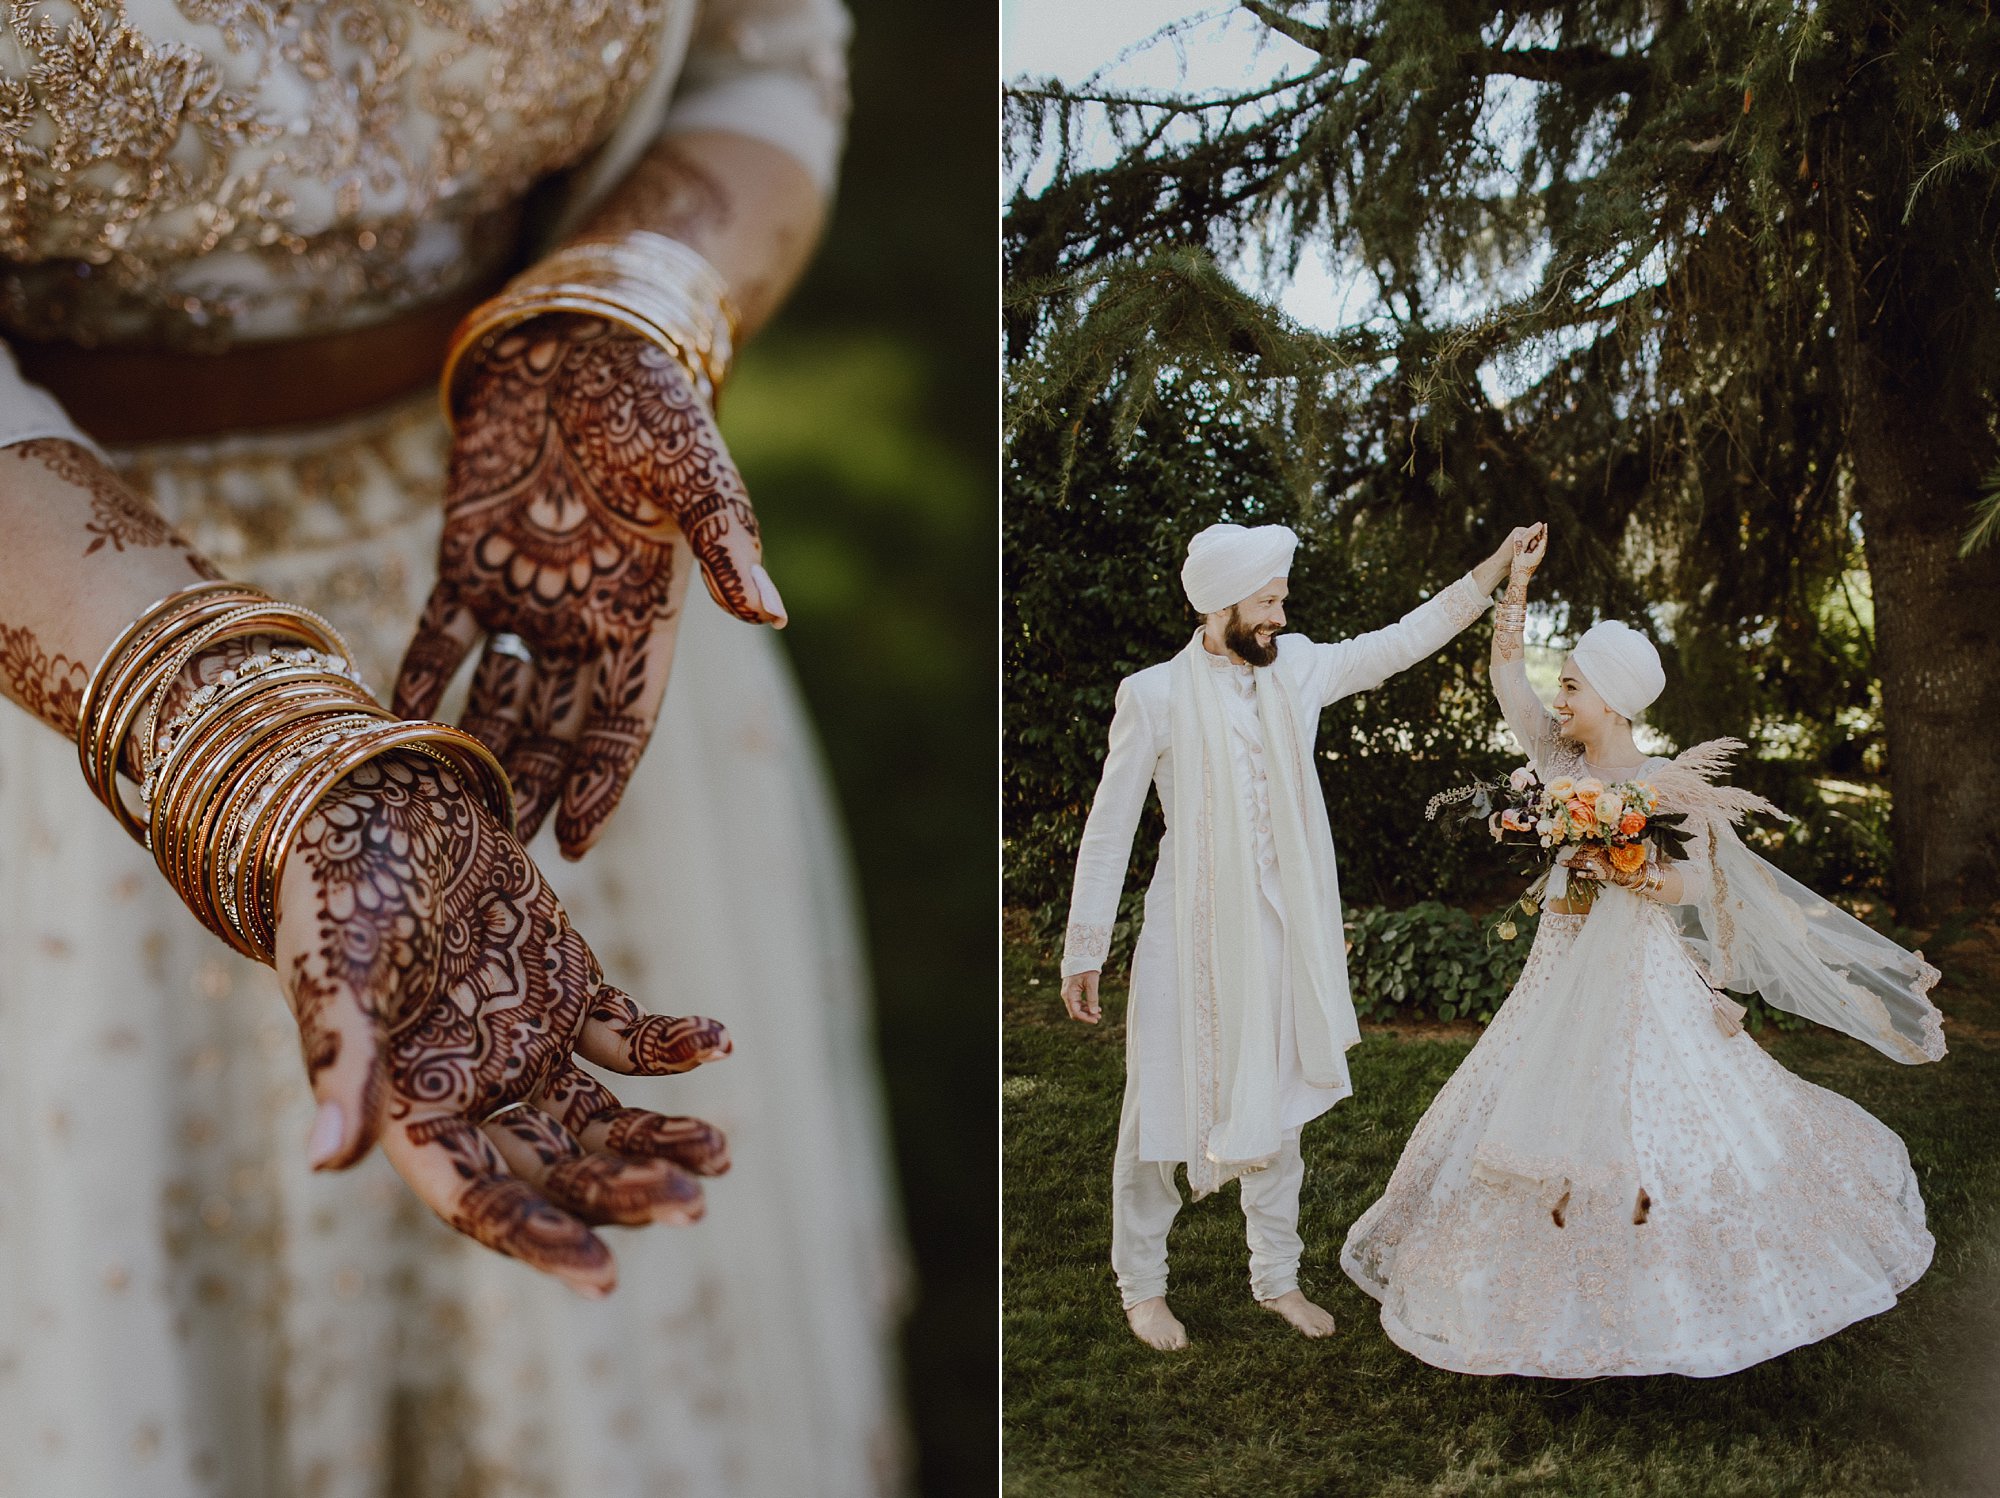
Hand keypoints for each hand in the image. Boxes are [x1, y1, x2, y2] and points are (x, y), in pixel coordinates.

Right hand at [275, 750, 731, 1295]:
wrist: (376, 793)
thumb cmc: (338, 886)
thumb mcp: (339, 974)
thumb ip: (345, 1065)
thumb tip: (326, 1162)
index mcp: (413, 1107)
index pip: (483, 1199)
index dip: (541, 1239)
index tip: (607, 1276)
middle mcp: (476, 1090)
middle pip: (559, 1169)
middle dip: (623, 1193)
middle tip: (693, 1203)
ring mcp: (526, 1043)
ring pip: (603, 1118)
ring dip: (659, 1137)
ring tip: (722, 1154)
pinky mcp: (566, 988)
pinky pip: (627, 1036)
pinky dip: (673, 1043)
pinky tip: (719, 1040)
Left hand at [395, 313, 784, 859]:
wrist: (582, 339)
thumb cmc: (655, 404)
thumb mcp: (697, 473)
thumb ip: (725, 546)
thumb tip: (772, 615)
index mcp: (647, 611)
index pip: (626, 718)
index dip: (604, 780)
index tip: (577, 841)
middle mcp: (587, 618)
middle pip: (559, 724)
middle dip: (535, 785)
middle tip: (500, 846)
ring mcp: (526, 593)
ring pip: (500, 694)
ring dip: (480, 745)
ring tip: (447, 801)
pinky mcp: (468, 560)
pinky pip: (444, 637)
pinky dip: (424, 674)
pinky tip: (397, 716)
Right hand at [1061, 971, 1101, 1024]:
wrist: (1081, 956)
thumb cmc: (1086, 968)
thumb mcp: (1092, 983)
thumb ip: (1092, 998)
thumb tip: (1094, 1012)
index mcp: (1069, 993)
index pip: (1075, 1012)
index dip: (1086, 1018)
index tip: (1096, 1020)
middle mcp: (1066, 994)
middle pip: (1075, 1011)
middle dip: (1087, 1015)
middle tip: (1099, 1017)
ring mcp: (1068, 992)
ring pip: (1076, 1007)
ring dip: (1087, 1011)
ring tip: (1099, 1011)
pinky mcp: (1072, 990)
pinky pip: (1077, 1001)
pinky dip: (1085, 1005)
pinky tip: (1094, 1006)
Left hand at [1474, 523, 1541, 594]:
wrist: (1501, 564)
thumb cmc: (1510, 553)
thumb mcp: (1523, 542)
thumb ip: (1532, 533)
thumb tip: (1540, 523)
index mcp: (1519, 530)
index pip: (1535, 533)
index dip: (1536, 541)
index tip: (1531, 547)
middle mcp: (1519, 535)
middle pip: (1534, 540)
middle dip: (1533, 547)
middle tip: (1526, 553)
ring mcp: (1519, 542)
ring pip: (1532, 546)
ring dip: (1531, 552)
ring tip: (1524, 556)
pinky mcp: (1518, 549)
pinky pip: (1528, 551)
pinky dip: (1528, 555)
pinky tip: (1524, 558)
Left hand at [1564, 844, 1640, 887]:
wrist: (1622, 868)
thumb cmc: (1611, 856)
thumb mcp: (1605, 846)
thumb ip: (1596, 842)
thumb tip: (1587, 835)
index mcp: (1598, 848)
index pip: (1585, 846)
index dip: (1576, 847)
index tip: (1568, 846)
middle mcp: (1597, 856)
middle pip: (1581, 855)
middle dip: (1572, 855)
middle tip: (1561, 857)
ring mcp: (1598, 866)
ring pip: (1583, 864)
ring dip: (1572, 863)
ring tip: (1563, 863)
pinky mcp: (1600, 875)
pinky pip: (1591, 874)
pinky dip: (1585, 874)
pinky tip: (1577, 873)